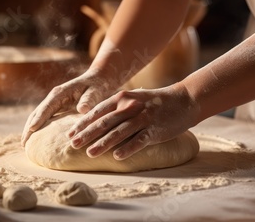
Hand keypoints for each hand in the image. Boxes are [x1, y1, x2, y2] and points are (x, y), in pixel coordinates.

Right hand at [21, 69, 118, 145]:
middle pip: (37, 112)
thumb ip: (89, 100)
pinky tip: (36, 140)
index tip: (32, 129)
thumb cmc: (98, 86)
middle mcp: (54, 97)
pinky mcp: (57, 108)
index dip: (39, 118)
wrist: (99, 79)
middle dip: (29, 128)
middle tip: (24, 144)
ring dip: (30, 130)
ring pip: (38, 116)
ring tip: (25, 146)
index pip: (47, 106)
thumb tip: (82, 109)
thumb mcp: (95, 91)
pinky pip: (45, 119)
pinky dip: (38, 129)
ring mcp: (54, 103)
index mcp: (61, 92)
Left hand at [66, 83, 198, 159]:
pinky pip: (139, 140)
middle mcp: (131, 106)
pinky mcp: (155, 130)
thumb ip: (116, 107)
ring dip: (103, 143)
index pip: (98, 111)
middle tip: (72, 144)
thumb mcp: (133, 99)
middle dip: (87, 134)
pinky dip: (128, 148)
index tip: (70, 133)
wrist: (184, 99)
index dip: (83, 123)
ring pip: (119, 132)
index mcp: (122, 97)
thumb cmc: (155, 102)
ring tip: (90, 153)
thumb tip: (96, 121)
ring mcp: (143, 118)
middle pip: (105, 122)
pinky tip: (117, 157)